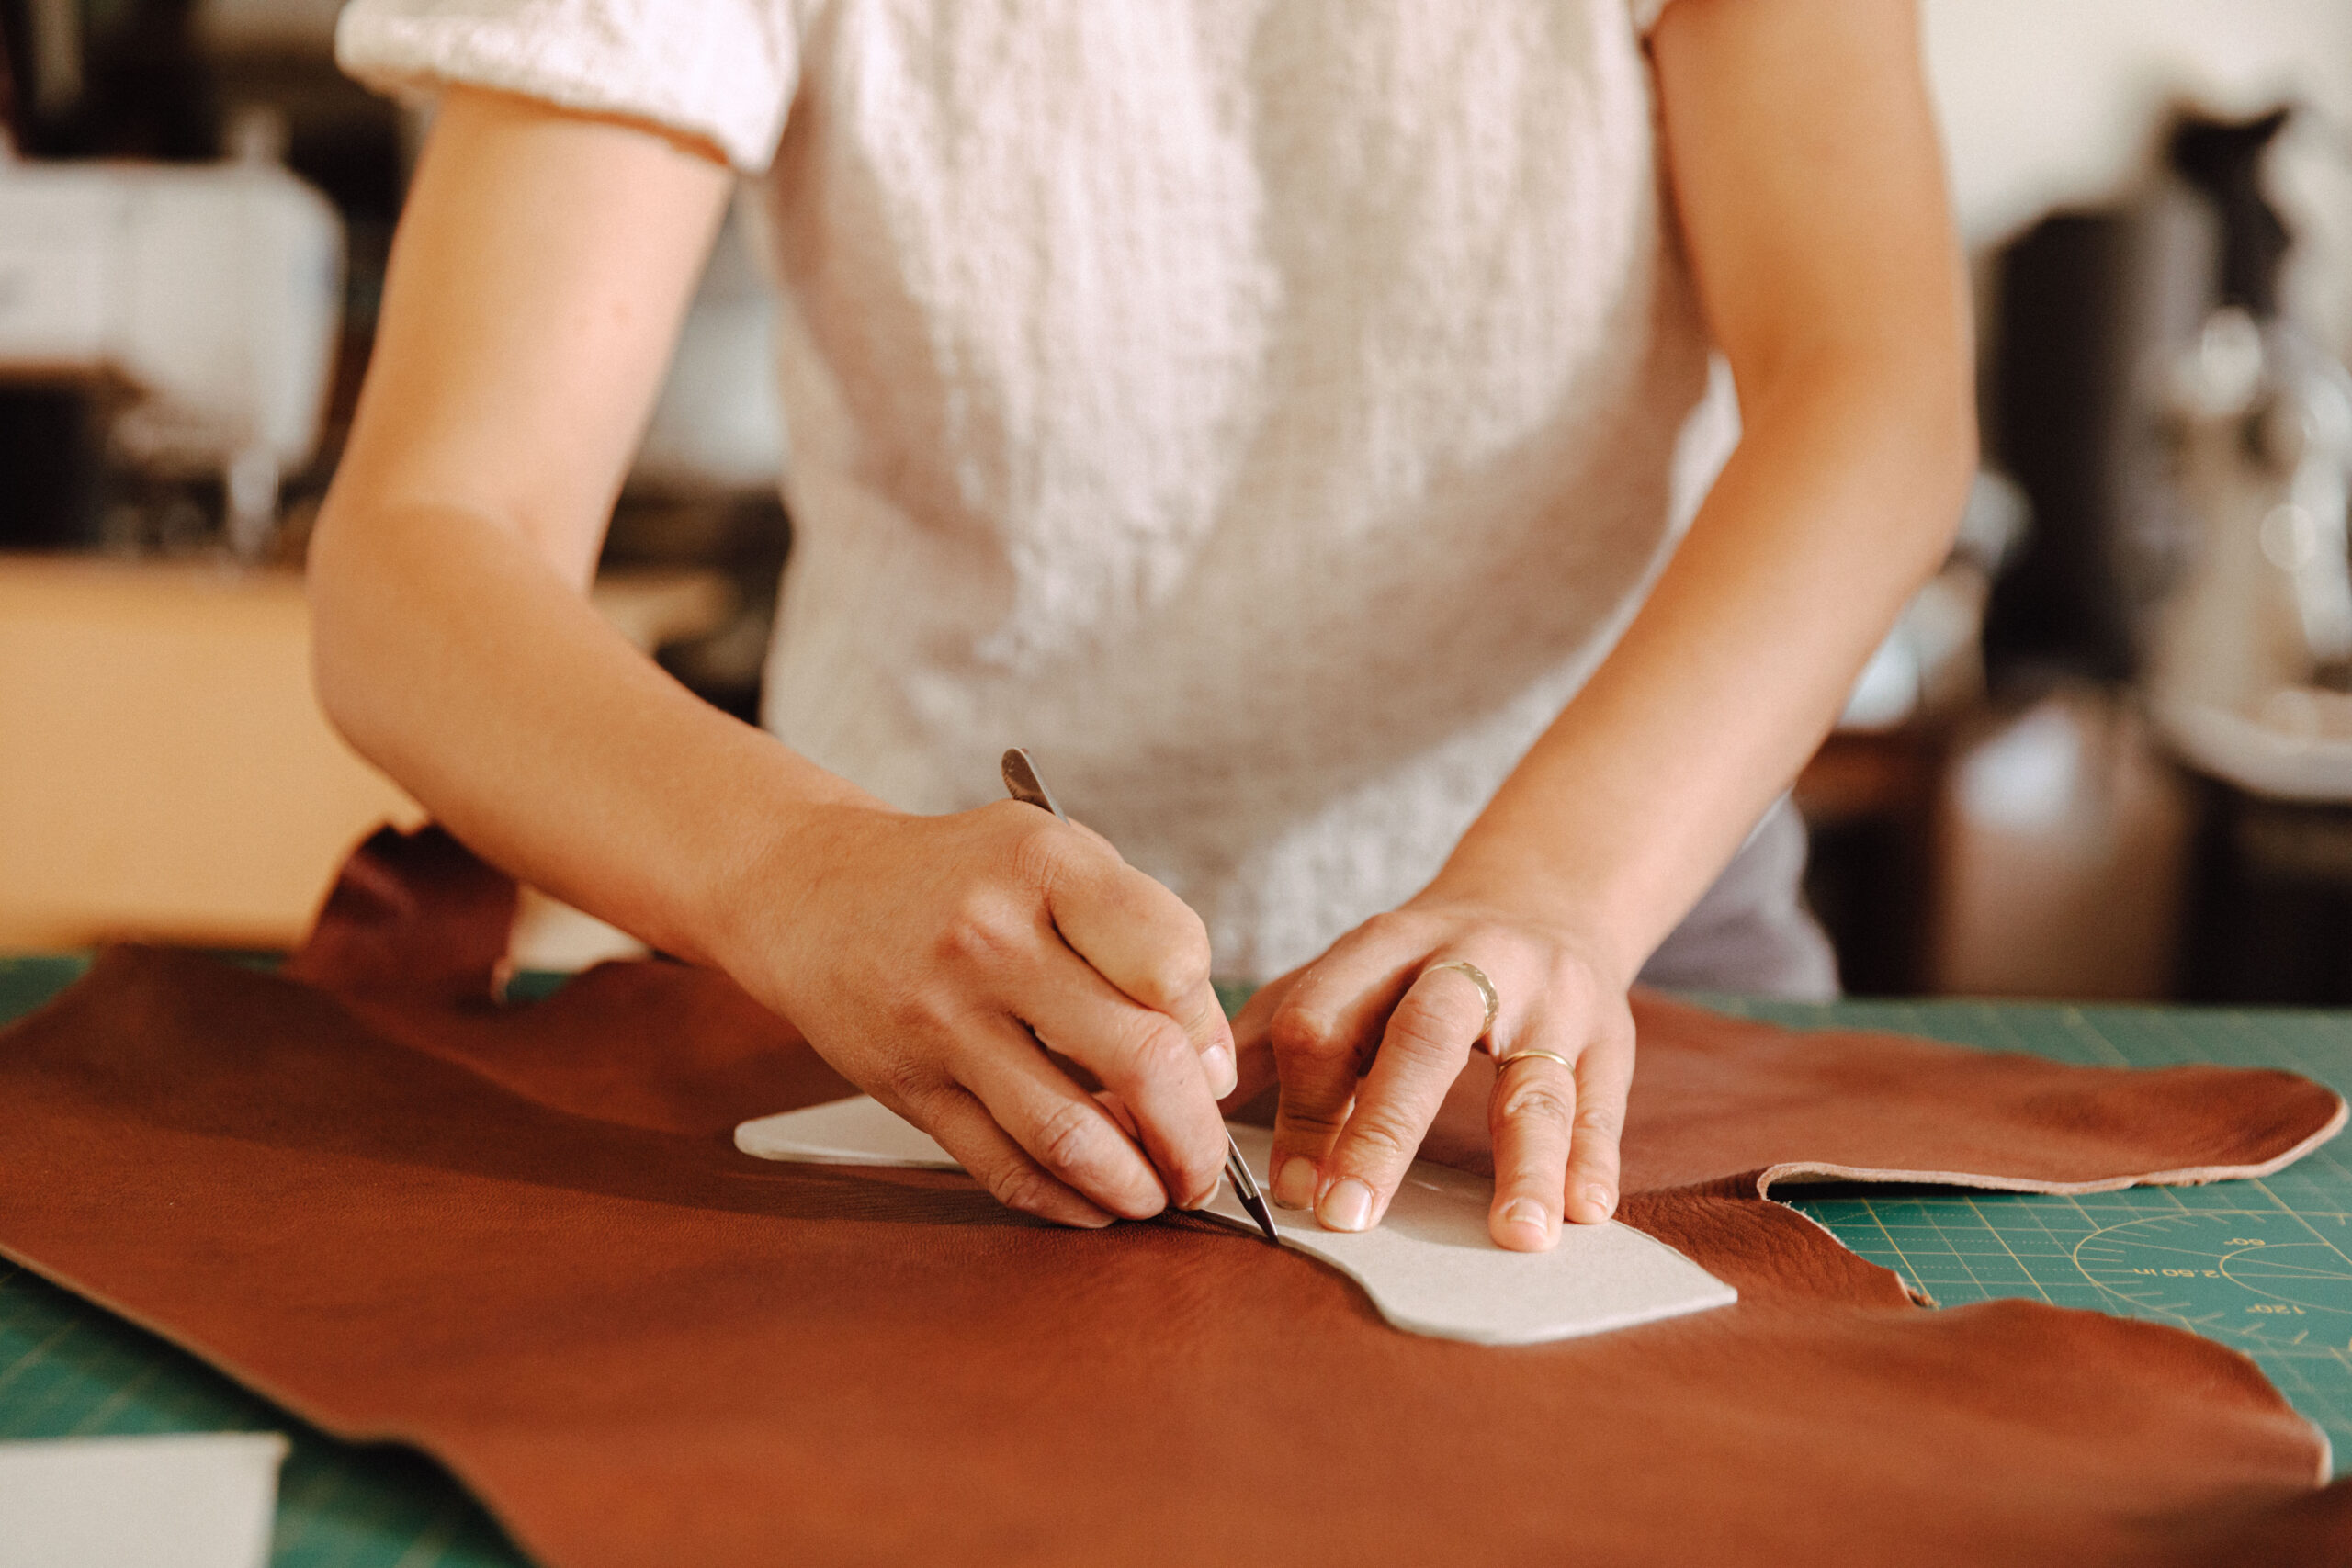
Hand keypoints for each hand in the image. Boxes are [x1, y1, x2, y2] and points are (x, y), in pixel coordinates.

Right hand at [722, 799, 1237, 1227]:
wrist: (814, 894)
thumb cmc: (962, 877)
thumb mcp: (1056, 857)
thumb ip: (1143, 940)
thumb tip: (1211, 1067)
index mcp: (1045, 866)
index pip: (1172, 961)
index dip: (1211, 1030)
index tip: (1214, 1065)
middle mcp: (991, 941)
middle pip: (1138, 1059)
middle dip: (1196, 1137)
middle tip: (1209, 1167)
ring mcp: (943, 1020)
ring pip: (1071, 1134)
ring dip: (1137, 1185)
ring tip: (1161, 1193)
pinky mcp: (909, 1086)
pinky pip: (1004, 1167)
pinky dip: (1065, 1203)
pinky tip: (1095, 1202)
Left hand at [1237, 886, 1634, 1251]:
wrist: (1546, 900)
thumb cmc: (1420, 967)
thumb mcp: (1348, 976)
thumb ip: (1273, 1035)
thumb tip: (1189, 1110)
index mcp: (1385, 943)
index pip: (1326, 1016)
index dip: (1300, 1105)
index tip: (1288, 1190)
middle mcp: (1471, 959)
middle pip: (1424, 1038)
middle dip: (1383, 1130)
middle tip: (1350, 1216)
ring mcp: (1550, 997)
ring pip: (1534, 1080)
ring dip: (1524, 1161)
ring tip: (1516, 1234)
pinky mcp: (1611, 1035)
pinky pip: (1603, 1102)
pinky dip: (1594, 1159)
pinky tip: (1584, 1212)